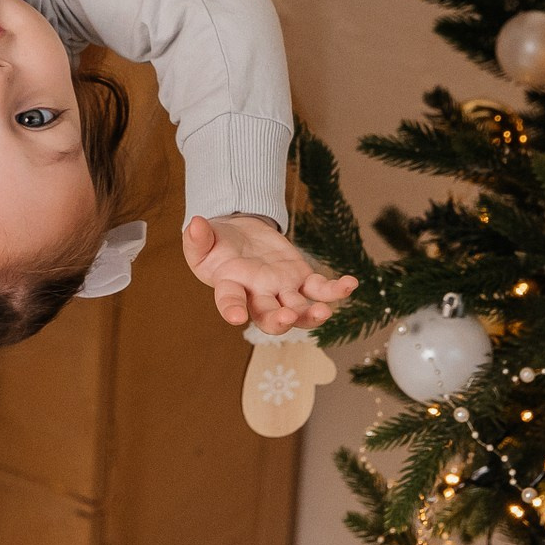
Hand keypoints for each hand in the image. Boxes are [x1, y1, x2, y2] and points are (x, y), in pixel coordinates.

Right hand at [183, 214, 356, 331]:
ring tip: (322, 312)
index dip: (231, 309)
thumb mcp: (202, 238)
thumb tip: (195, 224)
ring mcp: (282, 290)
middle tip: (286, 317)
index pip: (229, 300)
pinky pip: (320, 289)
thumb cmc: (216, 243)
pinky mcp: (301, 279)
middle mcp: (258, 295)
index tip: (235, 317)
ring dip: (311, 315)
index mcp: (230, 286)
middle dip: (278, 320)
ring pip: (298, 310)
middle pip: (268, 316)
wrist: (240, 234)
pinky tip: (349, 284)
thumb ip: (198, 237)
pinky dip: (336, 290)